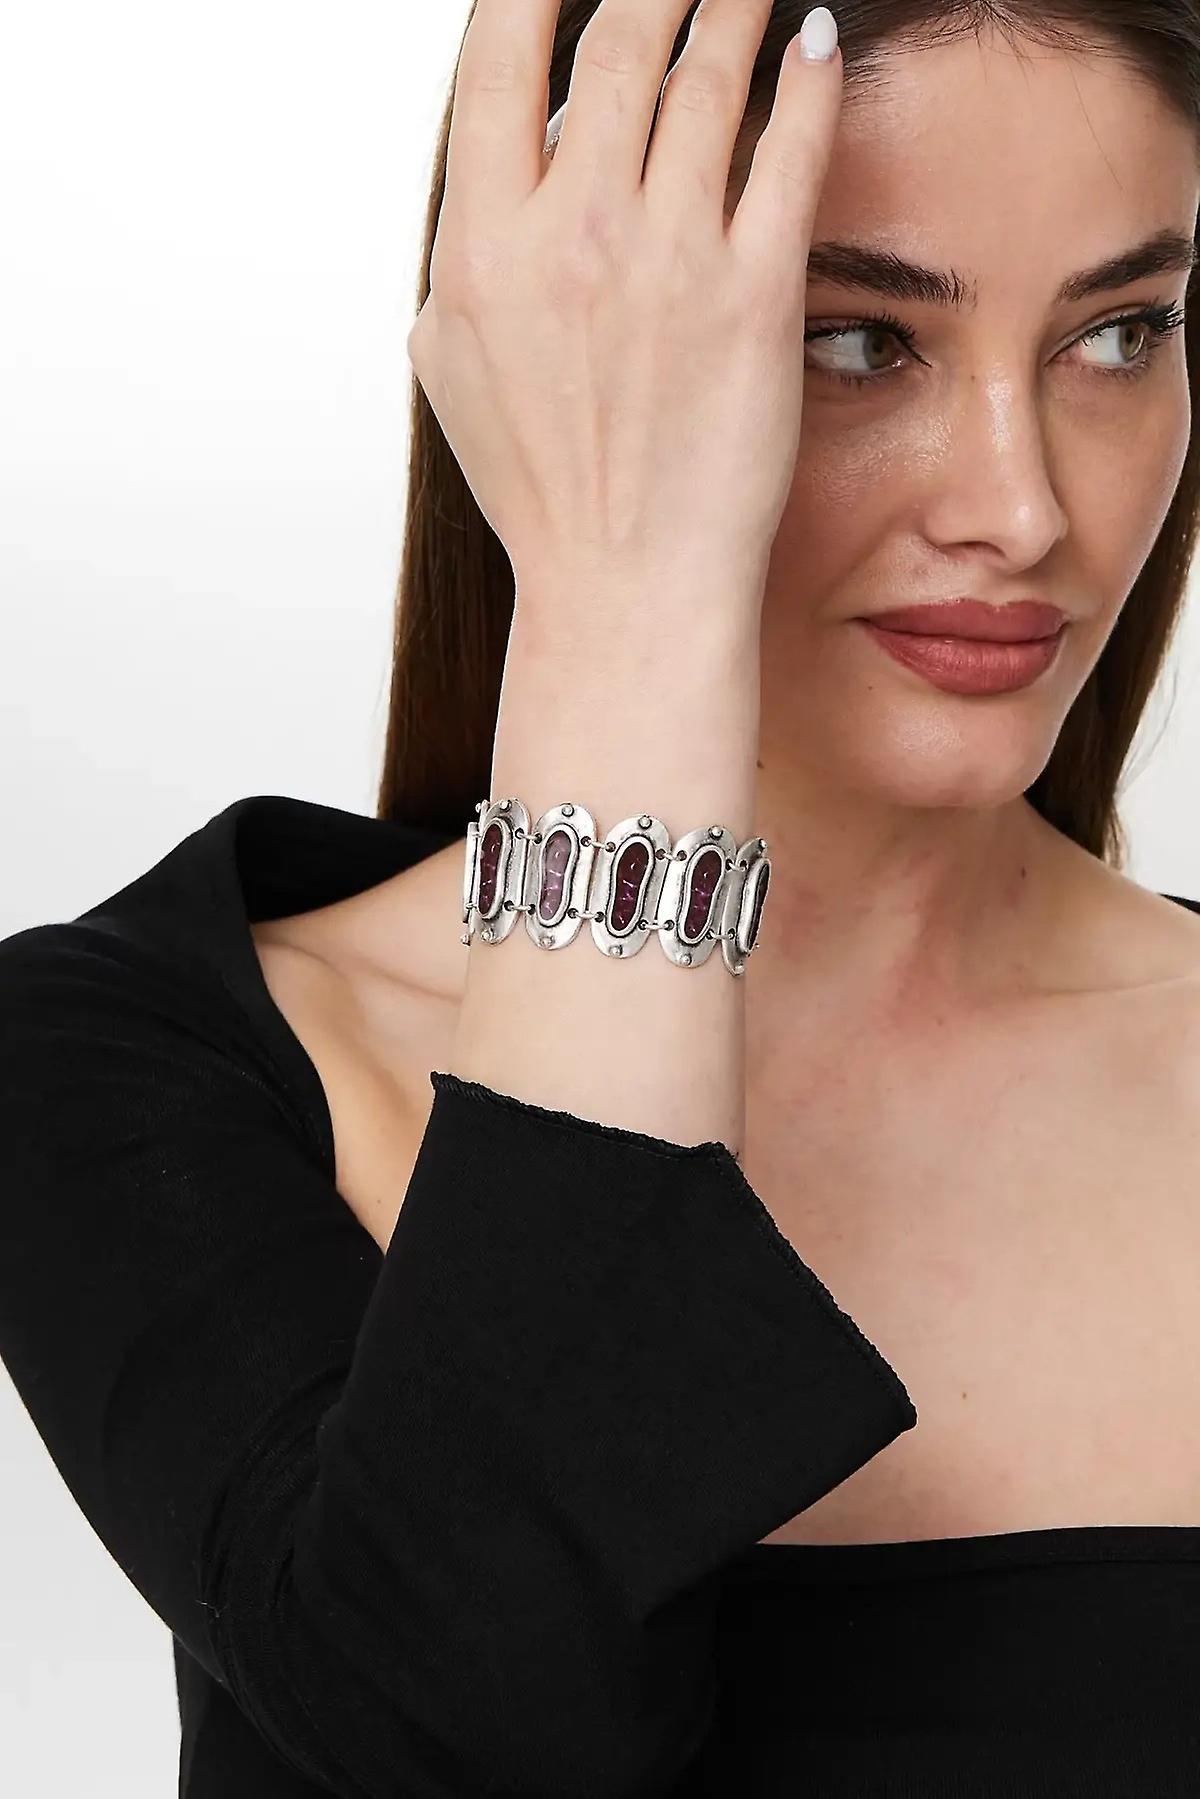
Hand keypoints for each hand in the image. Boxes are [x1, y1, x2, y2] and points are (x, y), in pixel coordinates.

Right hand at [407, 0, 842, 626]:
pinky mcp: (754, 295)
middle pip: (618, 42)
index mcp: (483, 248)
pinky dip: (808, 81)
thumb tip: (494, 175)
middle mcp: (573, 235)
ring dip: (733, 4)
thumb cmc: (541, 489)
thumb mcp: (452, 367)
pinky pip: (789, 151)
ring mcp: (669, 260)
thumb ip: (464, 255)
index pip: (499, 59)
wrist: (625, 585)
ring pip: (708, 76)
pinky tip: (818, 43)